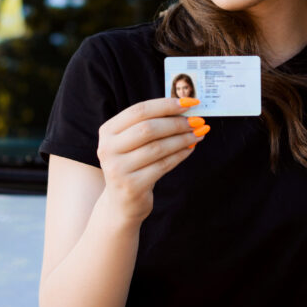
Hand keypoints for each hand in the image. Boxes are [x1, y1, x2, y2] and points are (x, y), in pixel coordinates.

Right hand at [96, 97, 209, 224]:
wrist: (122, 204)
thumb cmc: (133, 165)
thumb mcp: (133, 142)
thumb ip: (151, 124)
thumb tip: (185, 108)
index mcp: (107, 131)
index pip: (139, 111)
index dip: (166, 105)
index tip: (190, 102)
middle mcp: (108, 149)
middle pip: (148, 128)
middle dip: (177, 123)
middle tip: (198, 120)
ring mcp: (118, 169)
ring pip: (157, 147)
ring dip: (182, 139)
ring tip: (199, 134)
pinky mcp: (131, 186)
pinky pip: (162, 165)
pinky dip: (180, 155)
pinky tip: (190, 148)